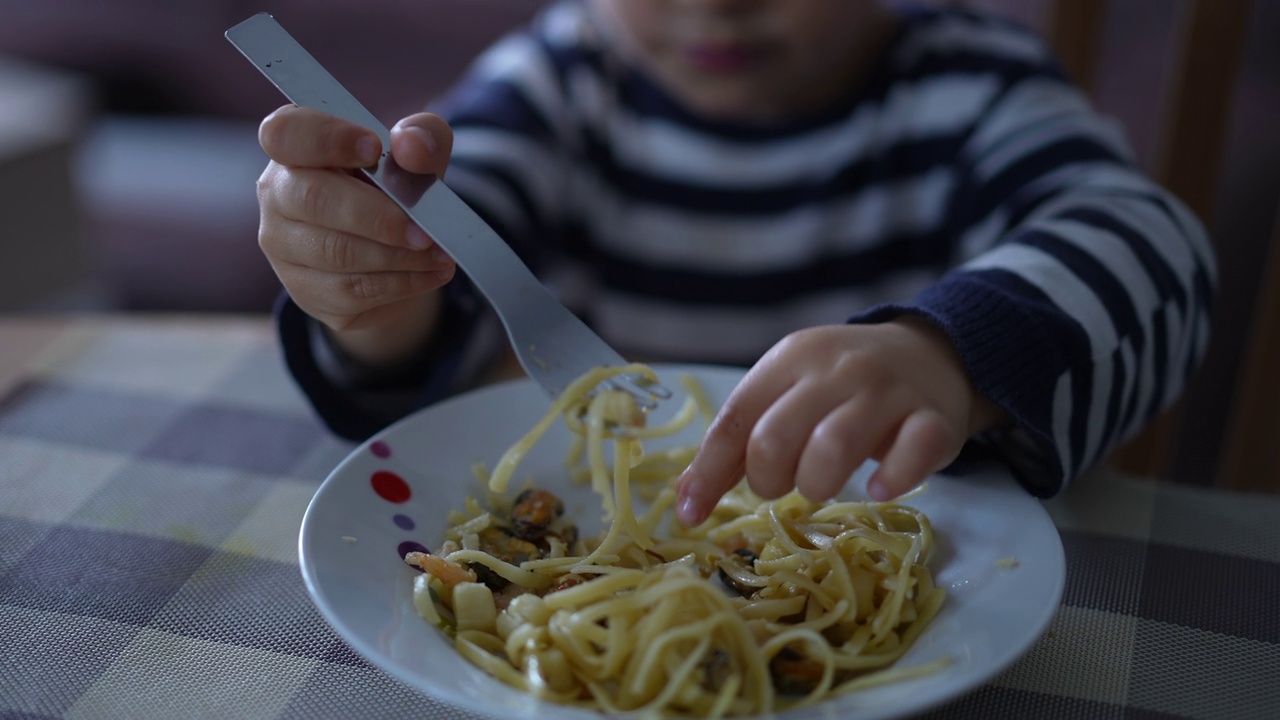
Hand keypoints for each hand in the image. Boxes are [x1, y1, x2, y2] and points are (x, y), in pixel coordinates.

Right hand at [256, 106, 456, 365]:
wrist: (393, 251)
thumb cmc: (396, 188)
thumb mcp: (417, 153)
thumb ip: (421, 136)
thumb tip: (410, 145)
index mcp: (294, 147)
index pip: (285, 134)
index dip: (327, 139)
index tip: (374, 148)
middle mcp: (277, 194)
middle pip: (312, 199)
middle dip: (378, 216)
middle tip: (424, 229)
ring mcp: (284, 247)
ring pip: (336, 252)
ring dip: (398, 255)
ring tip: (439, 252)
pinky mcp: (306, 291)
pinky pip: (352, 290)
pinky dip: (401, 282)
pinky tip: (431, 272)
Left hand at [674, 316, 1006, 525]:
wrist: (929, 356)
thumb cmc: (843, 388)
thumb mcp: (786, 395)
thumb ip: (739, 442)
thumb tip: (684, 499)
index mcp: (790, 359)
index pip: (736, 419)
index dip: (709, 472)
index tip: (691, 516)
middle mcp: (836, 369)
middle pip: (776, 438)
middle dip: (768, 479)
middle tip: (784, 485)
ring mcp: (888, 391)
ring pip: (834, 447)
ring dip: (818, 483)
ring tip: (822, 484)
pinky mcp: (934, 418)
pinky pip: (912, 453)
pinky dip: (893, 479)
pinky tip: (880, 488)